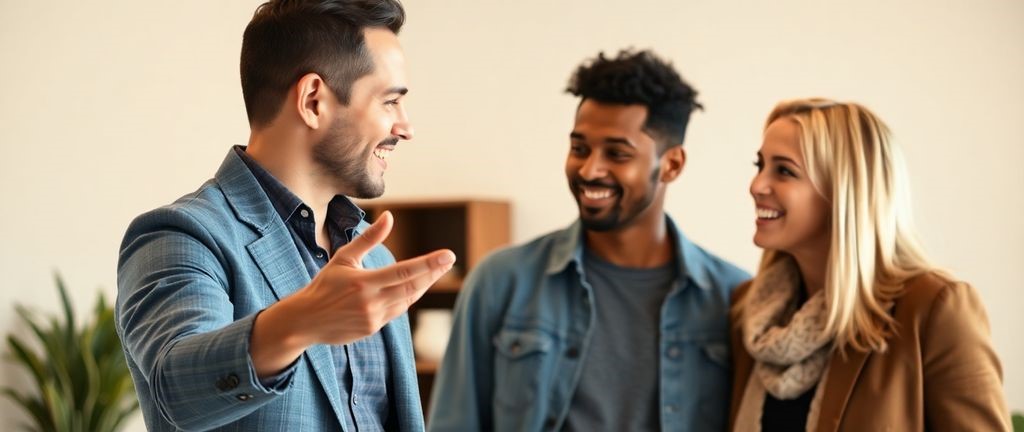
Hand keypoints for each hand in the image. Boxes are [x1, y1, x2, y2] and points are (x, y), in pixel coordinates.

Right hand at [251, 211, 454, 375]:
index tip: (448, 255)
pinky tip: (416, 287)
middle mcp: (371, 302)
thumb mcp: (344, 258)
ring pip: (408, 300)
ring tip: (437, 271)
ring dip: (424, 285)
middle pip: (412, 287)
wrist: (305, 321)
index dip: (429, 264)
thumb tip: (389, 216)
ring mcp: (373, 318)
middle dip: (433, 273)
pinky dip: (409, 298)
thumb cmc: (324, 285)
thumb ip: (369, 238)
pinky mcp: (373, 328)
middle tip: (449, 260)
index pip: (404, 272)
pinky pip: (398, 311)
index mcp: (363, 283)